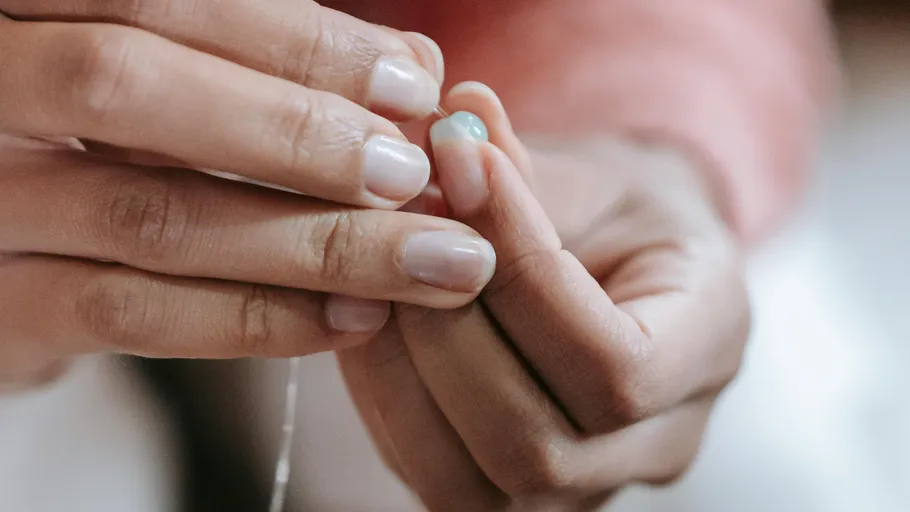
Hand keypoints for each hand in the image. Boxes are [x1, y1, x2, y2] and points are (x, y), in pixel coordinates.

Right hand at [0, 2, 500, 391]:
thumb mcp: (176, 76)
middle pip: (126, 88)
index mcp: (28, 12)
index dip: (296, 40)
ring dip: (313, 244)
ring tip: (426, 260)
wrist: (9, 239)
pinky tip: (353, 320)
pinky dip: (256, 320)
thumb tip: (410, 69)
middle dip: (295, 133)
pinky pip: (131, 315)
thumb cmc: (107, 138)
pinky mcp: (1, 308)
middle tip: (414, 175)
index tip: (410, 84)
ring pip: (149, 215)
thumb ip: (268, 63)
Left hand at [339, 83, 749, 509]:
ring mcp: (586, 486)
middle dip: (445, 333)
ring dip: (400, 372)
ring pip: (471, 482)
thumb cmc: (614, 211)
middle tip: (396, 230)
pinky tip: (369, 319)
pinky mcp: (514, 492)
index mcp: (711, 346)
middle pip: (536, 447)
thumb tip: (454, 118)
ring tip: (371, 274)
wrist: (621, 263)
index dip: (522, 275)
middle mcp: (660, 443)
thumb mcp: (591, 173)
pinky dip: (383, 398)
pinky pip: (431, 473)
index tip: (463, 170)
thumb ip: (524, 162)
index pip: (617, 366)